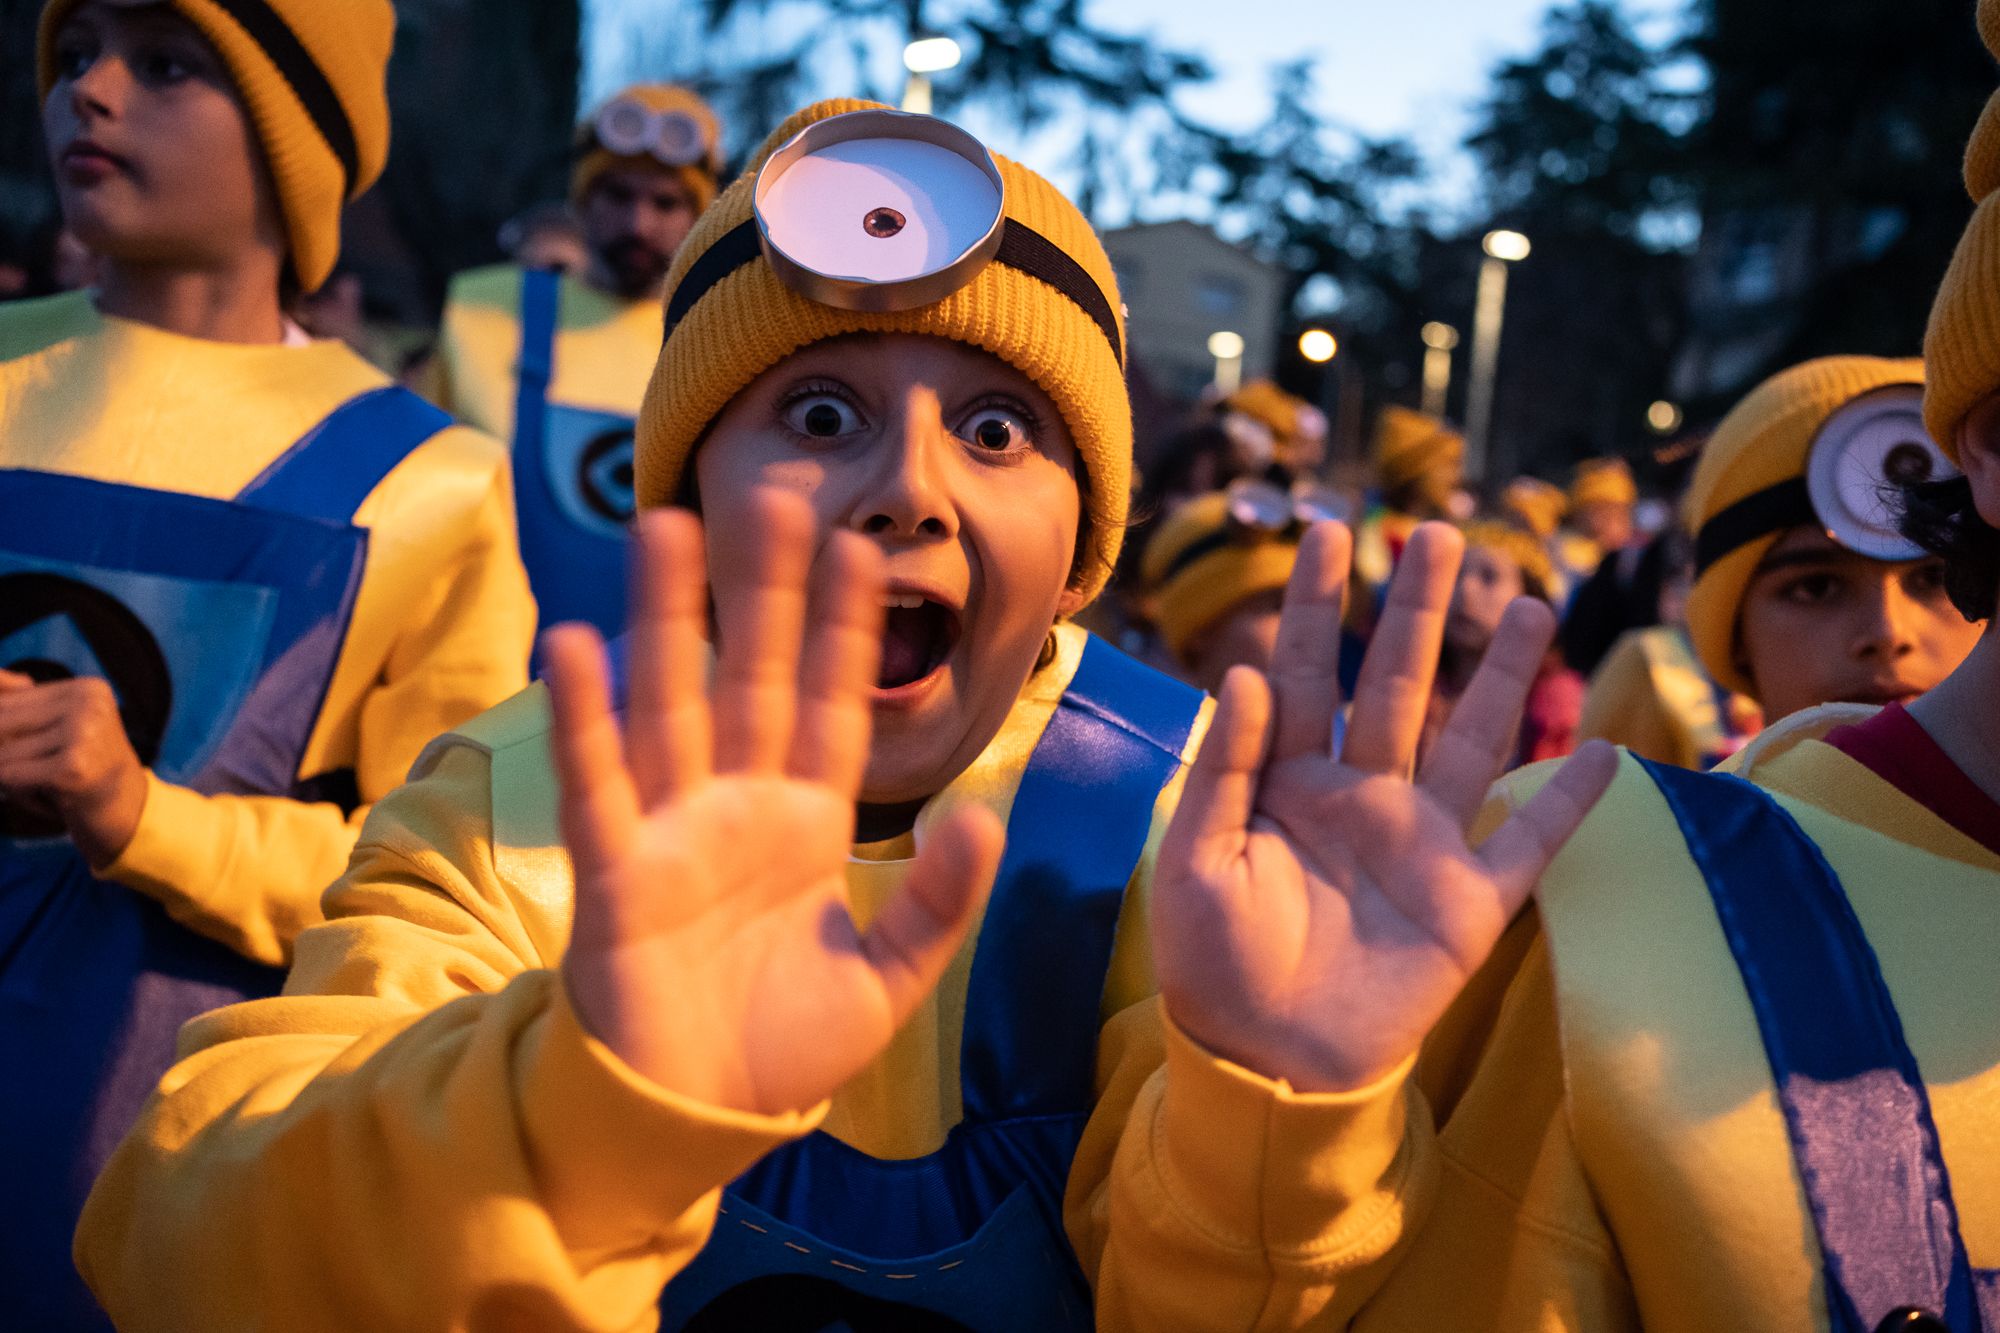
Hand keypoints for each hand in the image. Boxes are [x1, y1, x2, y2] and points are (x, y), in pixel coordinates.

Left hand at [0, 669, 148, 865]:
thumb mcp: (57, 729)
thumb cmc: (83, 772)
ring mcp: (83, 735)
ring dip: (13, 778)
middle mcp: (89, 705)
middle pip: (2, 722)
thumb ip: (19, 706)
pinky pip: (8, 776)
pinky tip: (50, 800)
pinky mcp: (72, 768)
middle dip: (5, 754)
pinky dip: (19, 794)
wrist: (130, 816)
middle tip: (37, 774)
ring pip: (2, 752)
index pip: (7, 701)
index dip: (6, 735)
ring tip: (49, 788)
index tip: (40, 755)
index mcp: (87, 690)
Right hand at [551, 494, 1004, 1116]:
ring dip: (667, 618)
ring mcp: (674, 831)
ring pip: (672, 703)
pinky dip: (587, 722)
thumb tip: (985, 819)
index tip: (862, 550)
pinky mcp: (616, 875)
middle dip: (764, 592)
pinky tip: (577, 647)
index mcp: (806, 821)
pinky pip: (600, 785)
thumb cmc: (783, 1046)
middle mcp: (738, 805)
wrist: (699, 1117)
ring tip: (666, 528)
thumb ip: (939, 903)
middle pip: (752, 676)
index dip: (843, 631)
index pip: (831, 704)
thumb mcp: (888, 979)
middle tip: (774, 499)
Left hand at [1153, 522, 1617, 1092]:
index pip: (1308, 672)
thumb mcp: (1196, 860)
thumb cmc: (1214, 961)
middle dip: (1419, 610)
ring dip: (1502, 675)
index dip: (1321, 603)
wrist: (1265, 1062)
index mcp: (1288, 779)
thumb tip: (1245, 669)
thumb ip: (1225, 766)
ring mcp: (1421, 843)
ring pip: (1473, 739)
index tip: (1334, 530)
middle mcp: (1361, 795)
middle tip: (1441, 533)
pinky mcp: (1469, 902)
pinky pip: (1529, 843)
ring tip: (1531, 603)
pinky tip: (1604, 752)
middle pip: (1398, 683)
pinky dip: (1569, 802)